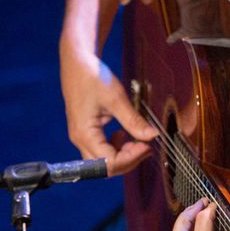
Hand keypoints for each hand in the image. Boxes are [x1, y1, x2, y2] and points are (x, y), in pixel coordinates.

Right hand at [59, 39, 157, 175]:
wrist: (77, 63)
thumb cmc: (93, 77)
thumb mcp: (117, 99)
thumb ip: (134, 121)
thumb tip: (152, 136)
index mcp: (85, 134)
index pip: (110, 162)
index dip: (131, 158)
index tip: (147, 145)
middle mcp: (79, 139)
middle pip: (105, 167)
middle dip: (128, 160)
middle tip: (146, 146)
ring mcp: (81, 136)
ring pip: (103, 160)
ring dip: (123, 155)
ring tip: (138, 142)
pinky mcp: (85, 131)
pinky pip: (100, 149)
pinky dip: (115, 148)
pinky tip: (124, 135)